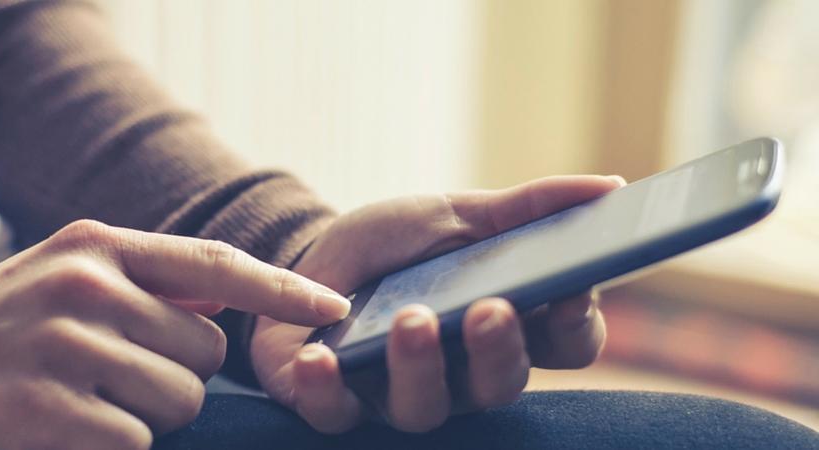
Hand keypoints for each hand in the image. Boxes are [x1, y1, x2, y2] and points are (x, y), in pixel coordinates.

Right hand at [0, 220, 349, 449]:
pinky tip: (66, 427)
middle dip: (178, 376)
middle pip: (204, 354)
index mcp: (97, 247)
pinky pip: (137, 442)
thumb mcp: (67, 275)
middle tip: (114, 375)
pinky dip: (115, 445)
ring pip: (179, 402)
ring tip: (86, 399)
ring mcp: (67, 349)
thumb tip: (225, 308)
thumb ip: (145, 282)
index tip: (334, 307)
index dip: (281, 289)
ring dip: (148, 415)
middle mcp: (87, 289)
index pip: (213, 264)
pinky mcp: (50, 412)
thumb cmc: (4, 326)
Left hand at [251, 175, 624, 432]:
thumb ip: (527, 207)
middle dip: (498, 348)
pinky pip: (334, 412)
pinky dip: (325, 388)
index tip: (571, 289)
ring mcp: (398, 395)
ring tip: (410, 319)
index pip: (565, 345)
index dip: (575, 324)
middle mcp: (461, 375)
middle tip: (489, 308)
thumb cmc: (395, 246)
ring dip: (418, 365)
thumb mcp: (454, 215)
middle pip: (500, 384)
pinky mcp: (333, 404)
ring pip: (424, 408)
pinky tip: (319, 356)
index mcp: (504, 329)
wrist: (310, 259)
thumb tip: (612, 186)